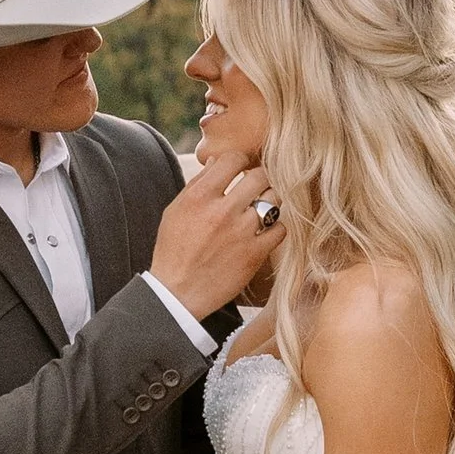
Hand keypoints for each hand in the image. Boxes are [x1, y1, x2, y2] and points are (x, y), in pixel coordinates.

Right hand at [152, 149, 285, 320]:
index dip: (239, 161)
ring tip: (260, 210)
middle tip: (255, 188)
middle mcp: (221, 211)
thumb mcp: (175, 211)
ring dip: (269, 202)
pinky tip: (264, 233)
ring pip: (273, 200)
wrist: (177, 294)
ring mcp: (241, 233)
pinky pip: (280, 229)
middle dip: (259, 179)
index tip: (240, 169)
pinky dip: (275, 229)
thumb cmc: (174, 251)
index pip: (232, 159)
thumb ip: (197, 184)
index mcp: (199, 196)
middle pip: (259, 176)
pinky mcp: (255, 254)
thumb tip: (217, 162)